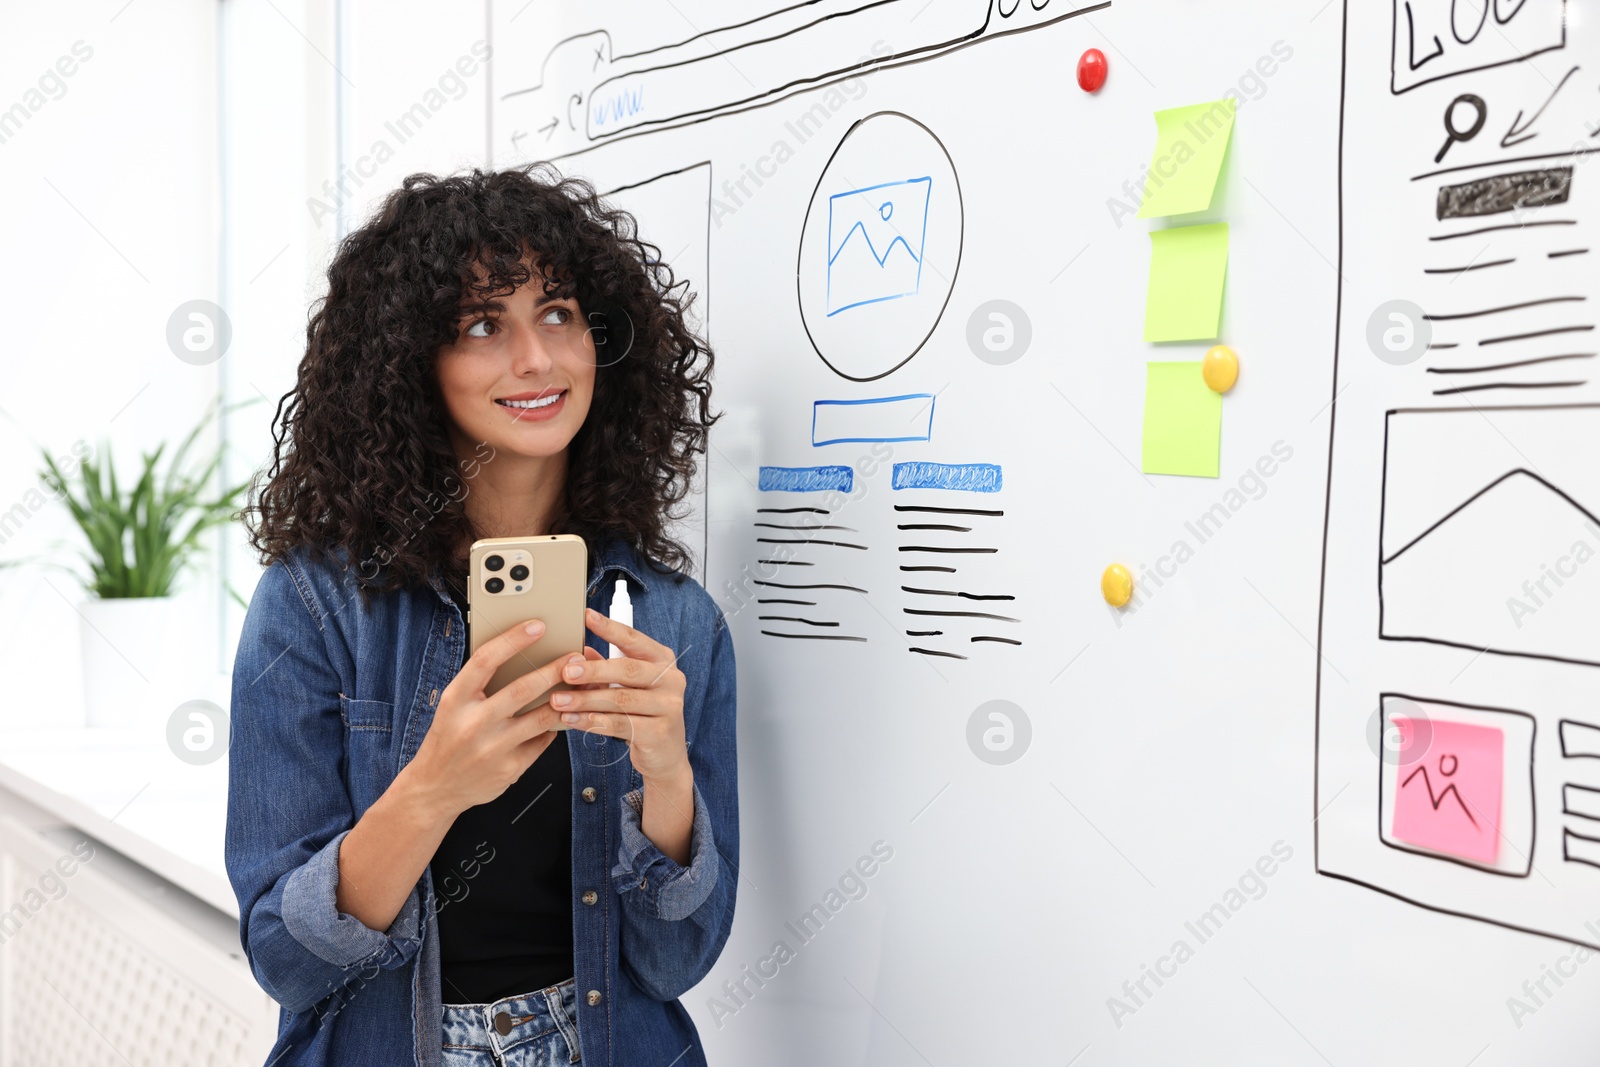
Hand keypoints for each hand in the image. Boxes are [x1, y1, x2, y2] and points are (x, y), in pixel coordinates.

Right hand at [404, 620, 572, 817]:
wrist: (434, 787)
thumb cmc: (448, 738)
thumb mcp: (452, 706)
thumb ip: (480, 684)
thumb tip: (521, 654)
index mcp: (455, 700)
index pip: (486, 661)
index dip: (513, 640)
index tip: (537, 626)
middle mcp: (473, 723)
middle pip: (522, 689)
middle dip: (554, 670)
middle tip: (575, 657)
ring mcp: (492, 749)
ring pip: (541, 717)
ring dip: (564, 699)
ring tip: (580, 686)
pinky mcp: (510, 769)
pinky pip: (542, 741)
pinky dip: (553, 726)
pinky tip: (560, 716)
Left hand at [549, 607, 689, 787]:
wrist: (665, 755)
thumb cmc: (644, 714)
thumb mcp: (628, 687)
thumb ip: (606, 670)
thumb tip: (578, 655)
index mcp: (662, 660)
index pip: (634, 639)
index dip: (609, 628)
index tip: (586, 616)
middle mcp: (670, 679)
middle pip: (627, 670)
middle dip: (593, 670)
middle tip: (565, 672)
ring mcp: (668, 706)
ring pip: (620, 699)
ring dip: (585, 700)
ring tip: (559, 701)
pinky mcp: (659, 732)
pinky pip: (619, 724)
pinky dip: (592, 722)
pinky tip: (572, 720)